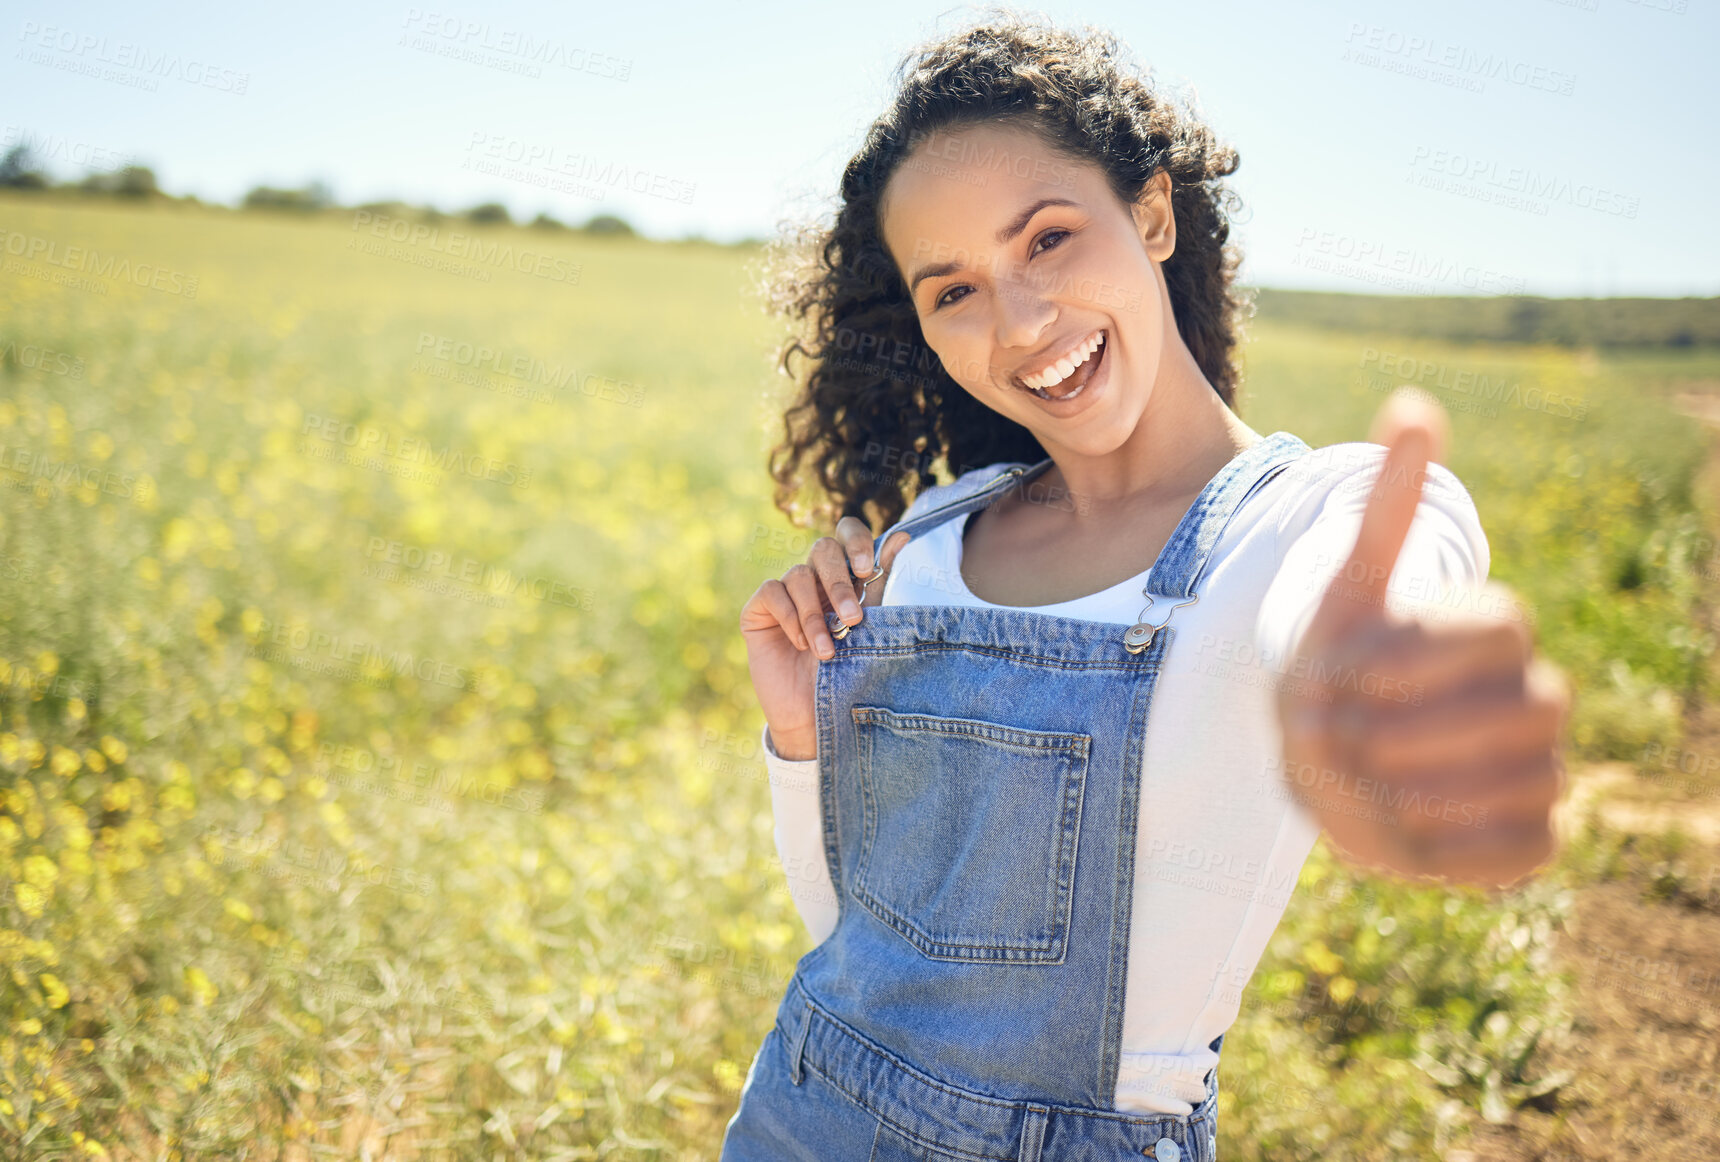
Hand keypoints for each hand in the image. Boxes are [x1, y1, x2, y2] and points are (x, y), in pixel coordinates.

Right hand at [739, 519, 910, 759]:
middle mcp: (814, 579)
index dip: (855, 540)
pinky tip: (800, 644)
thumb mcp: (868, 627)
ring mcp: (785, 592)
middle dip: (839, 583)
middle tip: (852, 619)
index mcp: (844, 577)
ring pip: (798, 575)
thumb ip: (879, 582)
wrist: (814, 717)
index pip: (846, 533)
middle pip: (823, 548)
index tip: (867, 569)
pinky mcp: (759, 609)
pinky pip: (772, 592)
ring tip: (826, 651)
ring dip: (815, 615)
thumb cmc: (845, 673)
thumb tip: (903, 535)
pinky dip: (790, 617)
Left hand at [1274, 389, 1571, 888]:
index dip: (1414, 653)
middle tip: (1333, 730)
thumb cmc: (1339, 664)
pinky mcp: (1526, 838)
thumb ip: (1386, 506)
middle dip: (1415, 725)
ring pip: (1530, 781)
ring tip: (1350, 775)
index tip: (1338, 669)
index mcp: (1498, 628)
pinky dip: (1450, 845)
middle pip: (1529, 711)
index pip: (1500, 625)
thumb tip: (1415, 403)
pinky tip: (1389, 826)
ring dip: (1424, 784)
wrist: (1325, 752)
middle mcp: (1535, 696)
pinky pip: (1520, 850)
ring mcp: (1539, 769)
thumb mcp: (1346, 586)